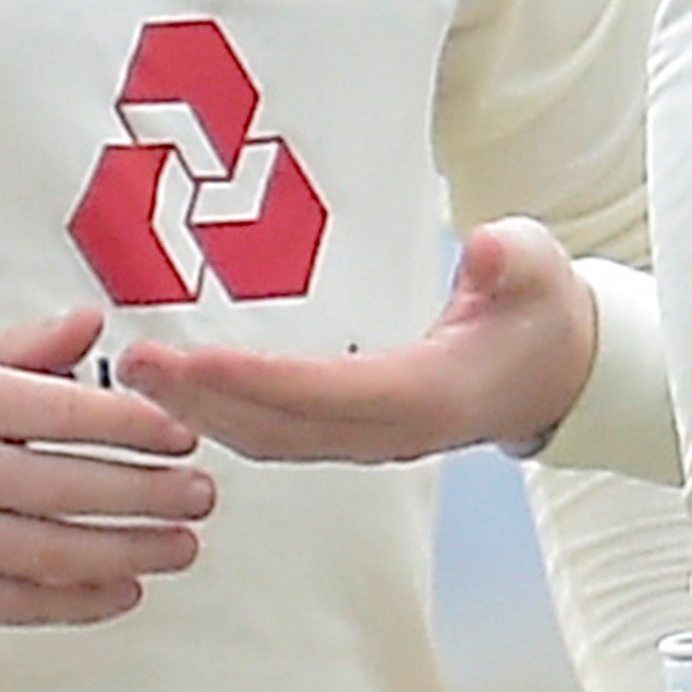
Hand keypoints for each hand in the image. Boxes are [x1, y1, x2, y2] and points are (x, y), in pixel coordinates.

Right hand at [0, 311, 212, 629]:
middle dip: (153, 494)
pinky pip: (19, 603)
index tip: (186, 436)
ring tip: (181, 548)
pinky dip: (79, 602)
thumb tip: (95, 323)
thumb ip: (21, 349)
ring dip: (131, 552)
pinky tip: (123, 590)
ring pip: (55, 550)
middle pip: (74, 485)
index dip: (141, 426)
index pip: (69, 410)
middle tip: (202, 496)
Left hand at [123, 221, 600, 463]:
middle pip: (281, 428)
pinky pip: (278, 436)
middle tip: (132, 363)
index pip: (328, 395)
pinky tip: (181, 393)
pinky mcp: (355, 436)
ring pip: (272, 440)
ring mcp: (370, 442)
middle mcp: (392, 433)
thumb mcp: (541, 271)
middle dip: (202, 401)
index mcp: (431, 396)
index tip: (194, 359)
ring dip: (201, 413)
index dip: (258, 382)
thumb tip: (490, 249)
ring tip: (137, 375)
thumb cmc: (542, 314)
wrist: (559, 372)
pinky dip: (225, 417)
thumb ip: (515, 261)